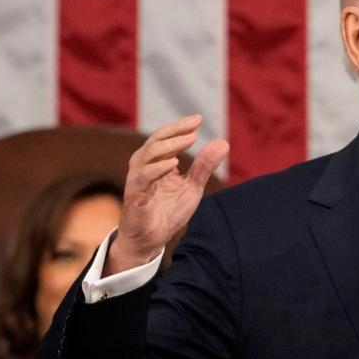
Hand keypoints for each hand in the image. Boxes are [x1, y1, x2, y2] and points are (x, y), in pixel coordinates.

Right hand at [106, 115, 228, 274]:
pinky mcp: (134, 196)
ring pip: (146, 155)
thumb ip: (204, 166)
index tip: (199, 118)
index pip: (166, 137)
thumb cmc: (167, 211)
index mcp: (157, 163)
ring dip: (168, 145)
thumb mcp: (192, 187)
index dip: (181, 127)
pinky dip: (157, 169)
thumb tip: (223, 143)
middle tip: (194, 125)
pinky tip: (173, 163)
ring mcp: (137, 181)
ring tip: (189, 139)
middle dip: (175, 130)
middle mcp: (144, 167)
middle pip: (155, 141)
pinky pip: (142, 178)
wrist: (150, 240)